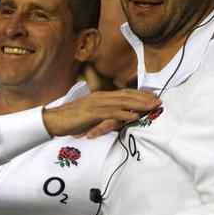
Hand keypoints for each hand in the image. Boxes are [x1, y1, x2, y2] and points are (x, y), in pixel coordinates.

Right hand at [42, 89, 159, 135]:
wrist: (55, 120)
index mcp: (101, 96)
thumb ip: (105, 116)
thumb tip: (118, 120)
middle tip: (158, 101)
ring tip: (152, 107)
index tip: (153, 97)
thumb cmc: (73, 120)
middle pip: (127, 95)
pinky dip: (124, 114)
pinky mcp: (93, 112)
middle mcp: (101, 96)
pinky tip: (135, 116)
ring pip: (122, 102)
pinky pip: (112, 112)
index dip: (140, 95)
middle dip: (144, 98)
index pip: (125, 93)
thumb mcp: (92, 116)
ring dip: (139, 104)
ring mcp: (97, 103)